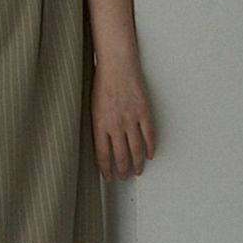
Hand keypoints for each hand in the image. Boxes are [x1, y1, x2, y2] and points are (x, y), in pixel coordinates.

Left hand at [91, 56, 154, 179]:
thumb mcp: (92, 107)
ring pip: (136, 149)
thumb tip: (102, 143)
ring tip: (137, 171)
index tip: (108, 177)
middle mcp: (115, 125)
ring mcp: (131, 119)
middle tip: (124, 177)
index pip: (103, 155)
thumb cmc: (102, 82)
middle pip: (120, 156)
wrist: (117, 65)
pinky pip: (149, 135)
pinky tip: (150, 154)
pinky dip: (150, 147)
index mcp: (100, 124)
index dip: (106, 169)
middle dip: (122, 170)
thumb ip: (98, 126)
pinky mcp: (144, 113)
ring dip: (137, 163)